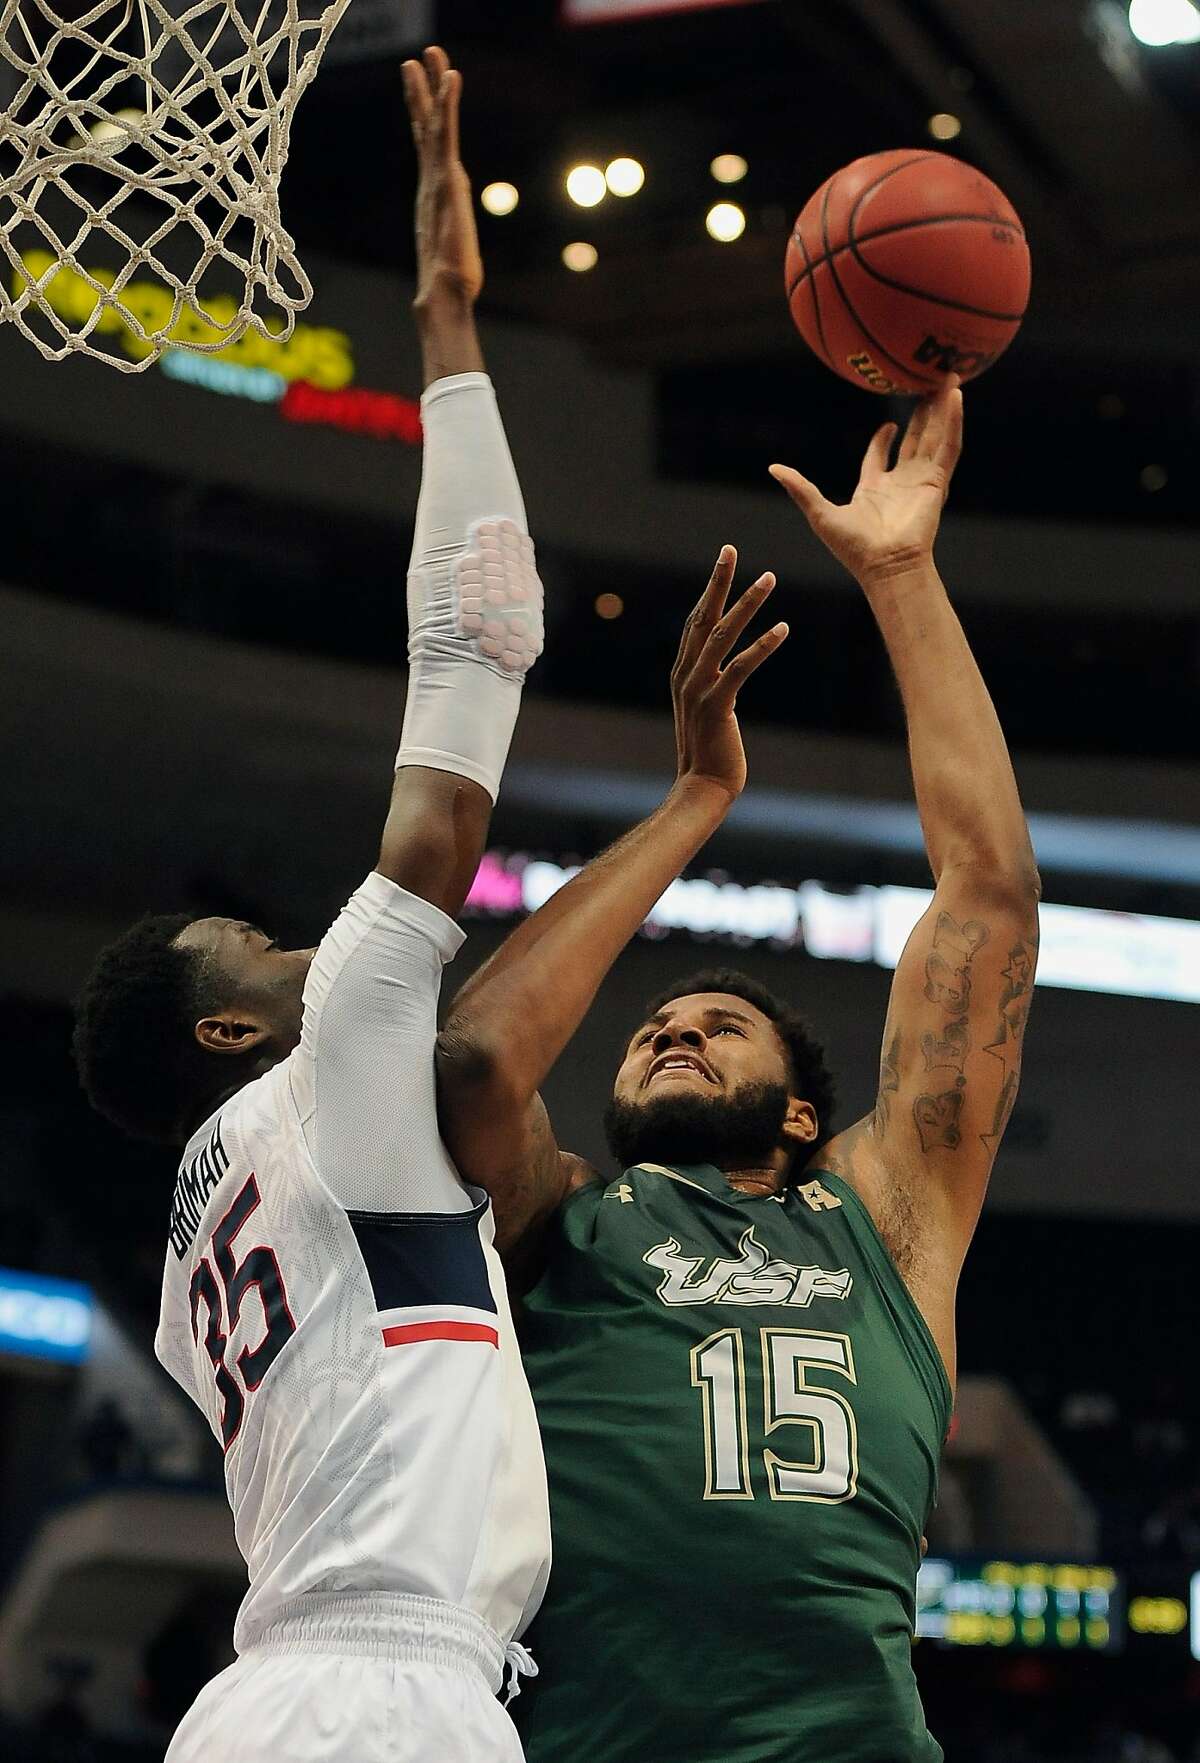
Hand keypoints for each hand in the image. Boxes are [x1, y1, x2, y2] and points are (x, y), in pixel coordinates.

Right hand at [402, 46, 482, 307]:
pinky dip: (448, 105)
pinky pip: (446, 135)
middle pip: (425, 127)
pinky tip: (452, 79)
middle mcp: (432, 181)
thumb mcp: (455, 255)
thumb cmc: (451, 284)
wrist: (444, 294)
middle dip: (422, 91)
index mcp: (435, 193)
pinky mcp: (447, 181)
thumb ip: (452, 248)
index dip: (425, 116)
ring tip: (429, 55)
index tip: (421, 88)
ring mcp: (437, 179)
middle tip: (418, 58)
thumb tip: (453, 269)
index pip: (429, 147)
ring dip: (433, 87)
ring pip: (433, 123)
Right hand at [671, 547, 787, 800]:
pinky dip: (762, 646)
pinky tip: (782, 627)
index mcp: (683, 672)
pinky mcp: (716, 706)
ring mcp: (698, 689)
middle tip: (731, 549)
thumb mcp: (708, 710)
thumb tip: (725, 670)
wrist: (701, 788)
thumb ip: (712, 685)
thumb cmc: (710, 753)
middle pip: (703, 617)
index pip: (696, 621)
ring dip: (746, 604)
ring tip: (768, 578)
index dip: (710, 589)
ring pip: (722, 635)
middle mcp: (686, 675)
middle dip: (719, 581)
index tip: (723, 560)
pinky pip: (740, 668)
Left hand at [770, 378, 962, 588]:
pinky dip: (953, 421)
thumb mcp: (820, 513)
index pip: (880, 457)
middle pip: (913, 441)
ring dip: (942, 408)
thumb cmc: (853, 548)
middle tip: (926, 387)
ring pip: (934, 436)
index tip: (889, 424)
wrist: (885, 566)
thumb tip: (773, 469)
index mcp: (874, 490)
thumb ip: (800, 488)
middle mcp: (900, 484)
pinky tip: (956, 396)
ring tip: (949, 378)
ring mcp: (921, 481)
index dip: (884, 439)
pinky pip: (948, 446)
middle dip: (921, 415)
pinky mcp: (936, 482)